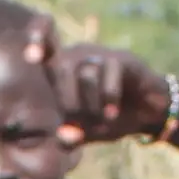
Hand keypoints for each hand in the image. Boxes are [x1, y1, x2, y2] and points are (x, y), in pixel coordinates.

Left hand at [48, 40, 170, 143]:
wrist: (146, 115)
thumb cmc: (108, 118)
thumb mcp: (86, 133)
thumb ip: (70, 138)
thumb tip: (64, 137)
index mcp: (62, 71)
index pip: (46, 46)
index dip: (38, 40)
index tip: (31, 56)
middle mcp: (78, 56)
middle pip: (61, 67)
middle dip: (69, 101)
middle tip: (81, 123)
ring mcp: (100, 54)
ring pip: (86, 74)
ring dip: (93, 105)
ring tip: (103, 120)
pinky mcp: (122, 58)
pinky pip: (110, 73)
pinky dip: (109, 98)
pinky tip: (112, 114)